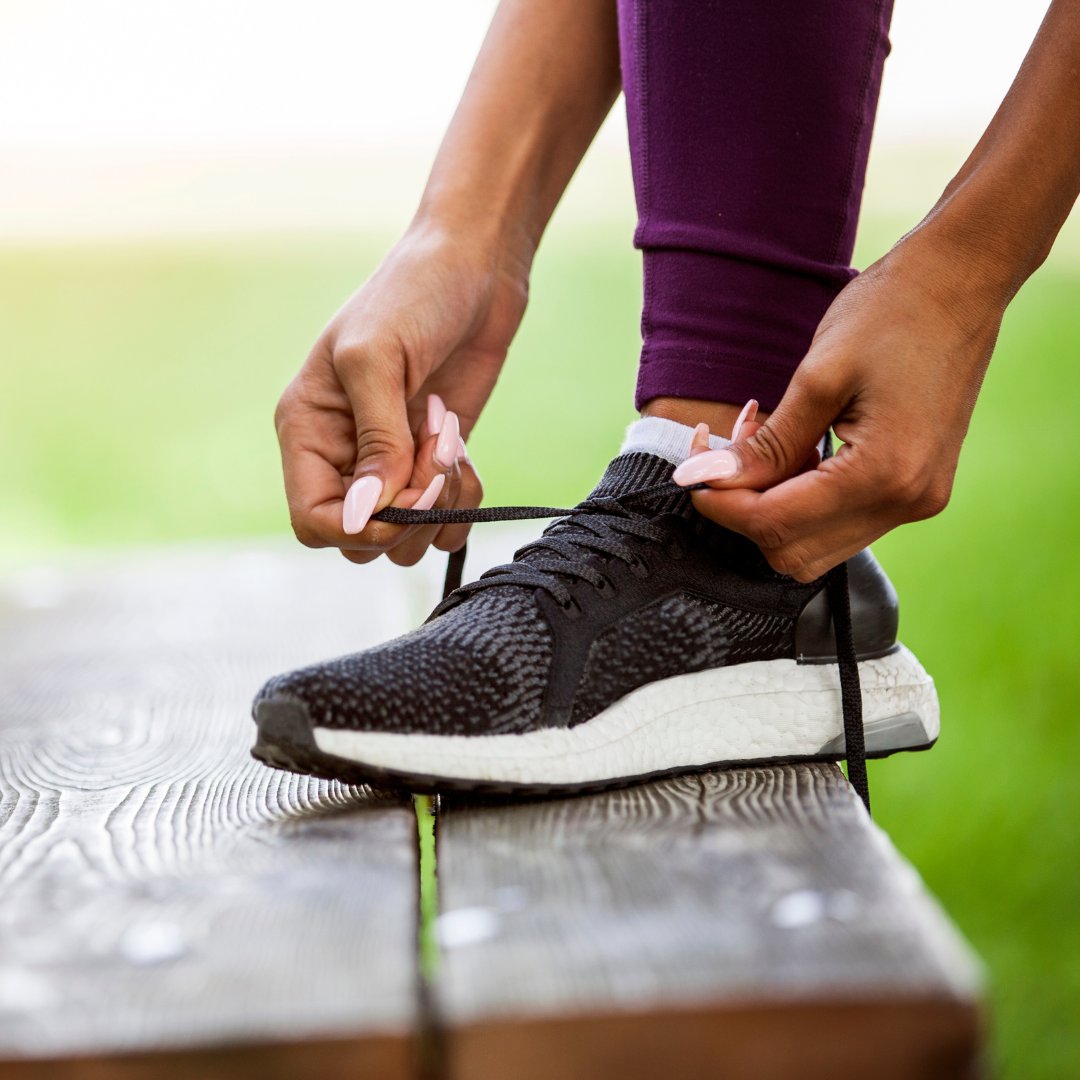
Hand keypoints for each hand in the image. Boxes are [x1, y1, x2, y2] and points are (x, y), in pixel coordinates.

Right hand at [274, 221, 529, 564]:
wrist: (474, 270)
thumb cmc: (413, 296)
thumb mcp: (378, 359)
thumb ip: (375, 441)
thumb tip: (368, 514)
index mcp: (308, 431)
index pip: (313, 522)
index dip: (359, 526)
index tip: (403, 495)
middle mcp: (344, 457)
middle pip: (362, 540)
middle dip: (409, 514)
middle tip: (435, 457)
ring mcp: (392, 465)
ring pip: (405, 540)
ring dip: (440, 507)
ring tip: (448, 444)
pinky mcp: (433, 465)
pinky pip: (443, 520)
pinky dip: (463, 501)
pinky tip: (463, 453)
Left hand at [673, 231, 1005, 580]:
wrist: (962, 281)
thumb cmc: (893, 312)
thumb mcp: (817, 377)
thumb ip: (764, 444)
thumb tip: (703, 479)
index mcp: (884, 475)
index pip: (775, 523)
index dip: (721, 504)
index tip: (692, 473)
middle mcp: (906, 502)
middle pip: (793, 551)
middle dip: (745, 511)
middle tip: (725, 454)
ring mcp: (916, 501)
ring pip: (815, 544)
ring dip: (772, 507)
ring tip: (759, 444)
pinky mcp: (916, 490)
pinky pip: (842, 520)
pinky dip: (803, 498)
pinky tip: (793, 450)